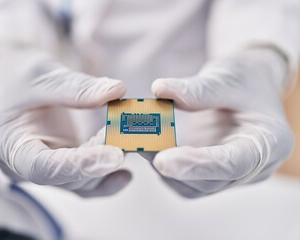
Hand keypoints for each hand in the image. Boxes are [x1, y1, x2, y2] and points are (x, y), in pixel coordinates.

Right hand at [0, 46, 130, 196]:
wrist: (14, 80)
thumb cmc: (20, 75)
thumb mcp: (43, 74)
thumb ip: (78, 87)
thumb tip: (117, 91)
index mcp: (6, 143)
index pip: (42, 166)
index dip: (79, 165)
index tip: (114, 155)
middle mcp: (21, 164)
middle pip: (64, 177)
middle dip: (99, 162)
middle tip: (129, 141)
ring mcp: (42, 167)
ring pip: (78, 182)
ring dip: (105, 165)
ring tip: (130, 143)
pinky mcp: (59, 165)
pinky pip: (82, 181)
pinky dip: (105, 178)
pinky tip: (126, 175)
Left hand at [144, 48, 293, 197]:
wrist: (249, 86)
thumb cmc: (245, 80)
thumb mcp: (227, 76)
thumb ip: (198, 89)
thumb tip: (160, 90)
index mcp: (268, 142)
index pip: (232, 163)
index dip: (197, 165)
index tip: (163, 160)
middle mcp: (253, 166)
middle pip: (211, 181)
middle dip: (173, 167)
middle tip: (141, 147)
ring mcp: (231, 174)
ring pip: (195, 187)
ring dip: (165, 170)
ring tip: (141, 144)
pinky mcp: (212, 173)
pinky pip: (187, 181)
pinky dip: (166, 168)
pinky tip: (150, 149)